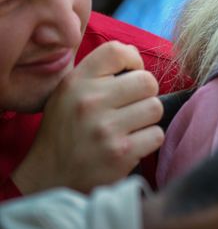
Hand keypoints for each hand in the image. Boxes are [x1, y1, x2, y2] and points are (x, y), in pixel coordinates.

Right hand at [11, 41, 164, 194]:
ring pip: (155, 108)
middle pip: (147, 81)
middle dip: (144, 95)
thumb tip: (135, 55)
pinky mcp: (121, 153)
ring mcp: (105, 129)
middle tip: (129, 108)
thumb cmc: (66, 130)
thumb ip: (99, 71)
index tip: (128, 75)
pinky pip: (157, 134)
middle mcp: (90, 102)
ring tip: (128, 127)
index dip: (133, 61)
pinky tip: (129, 144)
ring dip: (147, 119)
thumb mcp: (69, 93)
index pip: (117, 51)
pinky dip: (148, 140)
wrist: (49, 178)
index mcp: (76, 83)